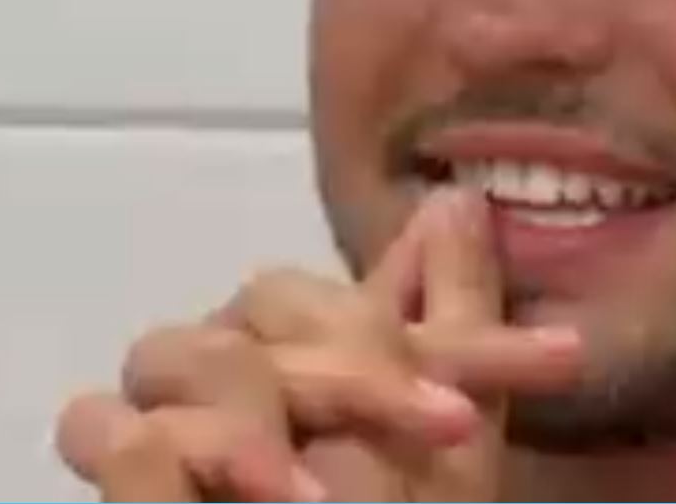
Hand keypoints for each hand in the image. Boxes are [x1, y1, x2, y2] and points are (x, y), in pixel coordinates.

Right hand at [54, 189, 580, 500]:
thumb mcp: (446, 458)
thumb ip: (448, 333)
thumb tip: (456, 201)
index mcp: (301, 357)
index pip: (365, 296)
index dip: (461, 334)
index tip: (562, 362)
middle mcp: (228, 377)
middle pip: (268, 302)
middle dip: (367, 365)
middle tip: (450, 431)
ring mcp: (163, 422)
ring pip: (185, 351)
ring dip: (272, 414)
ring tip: (323, 496)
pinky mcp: (116, 476)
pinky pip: (113, 425)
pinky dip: (194, 449)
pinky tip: (277, 489)